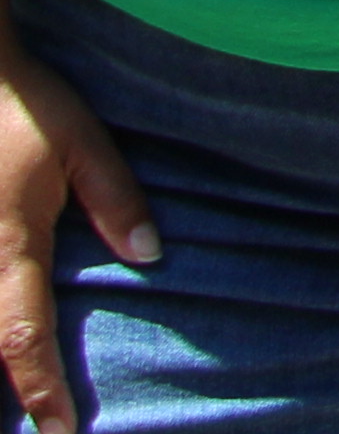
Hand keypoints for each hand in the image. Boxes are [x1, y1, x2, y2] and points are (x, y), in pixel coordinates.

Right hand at [0, 31, 151, 432]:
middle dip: (5, 399)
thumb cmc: (25, 108)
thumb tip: (152, 257)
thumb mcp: (84, 144)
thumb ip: (117, 200)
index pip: (23, 338)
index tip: (62, 431)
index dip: (40, 391)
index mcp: (8, 246)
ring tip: (14, 411)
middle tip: (45, 432)